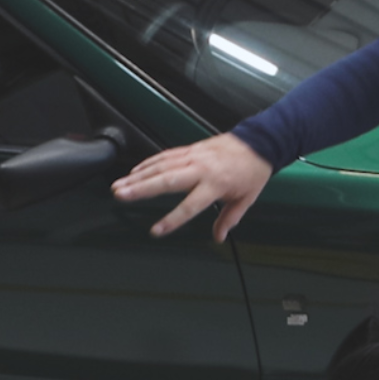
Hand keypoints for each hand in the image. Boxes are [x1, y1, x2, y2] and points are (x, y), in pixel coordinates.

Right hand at [112, 133, 272, 241]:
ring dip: (138, 176)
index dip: (173, 219)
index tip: (156, 231)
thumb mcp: (246, 198)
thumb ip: (230, 218)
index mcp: (217, 184)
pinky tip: (134, 172)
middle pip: (167, 180)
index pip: (191, 205)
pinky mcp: (191, 149)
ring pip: (161, 166)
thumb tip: (219, 237)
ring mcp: (194, 157)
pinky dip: (148, 163)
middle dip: (142, 188)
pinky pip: (166, 156)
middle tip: (120, 195)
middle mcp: (202, 169)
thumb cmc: (253, 171)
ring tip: (119, 186)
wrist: (260, 142)